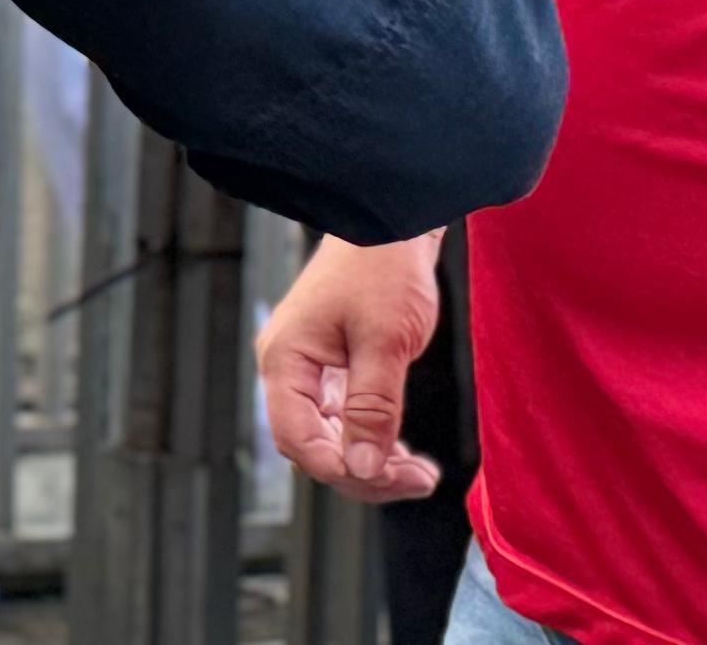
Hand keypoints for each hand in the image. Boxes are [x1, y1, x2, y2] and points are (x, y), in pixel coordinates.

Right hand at [258, 231, 447, 501]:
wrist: (390, 227)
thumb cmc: (382, 272)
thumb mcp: (385, 343)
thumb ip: (372, 409)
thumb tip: (361, 469)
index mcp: (285, 361)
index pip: (297, 439)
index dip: (340, 468)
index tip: (393, 478)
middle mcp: (288, 370)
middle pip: (311, 446)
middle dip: (362, 472)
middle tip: (420, 479)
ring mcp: (308, 371)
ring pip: (329, 438)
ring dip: (371, 461)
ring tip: (421, 473)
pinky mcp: (331, 369)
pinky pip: (342, 420)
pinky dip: (373, 440)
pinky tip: (407, 453)